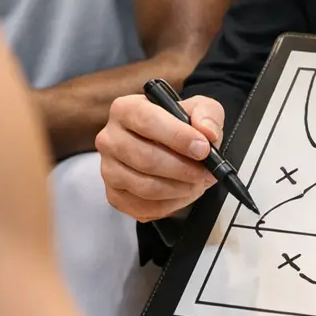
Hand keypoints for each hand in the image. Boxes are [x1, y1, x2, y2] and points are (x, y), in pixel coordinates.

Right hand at [97, 93, 223, 220]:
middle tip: (206, 172)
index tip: (203, 149)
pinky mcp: (114, 195)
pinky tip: (183, 193)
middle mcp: (110, 138)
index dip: (178, 137)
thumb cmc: (181, 126)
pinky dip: (170, 204)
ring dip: (179, 188)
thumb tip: (206, 132)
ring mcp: (108, 169)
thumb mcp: (200, 109)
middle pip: (146, 159)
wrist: (171, 148)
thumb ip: (207, 113)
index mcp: (125, 109)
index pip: (147, 121)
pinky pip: (143, 207)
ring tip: (198, 182)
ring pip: (145, 187)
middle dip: (183, 169)